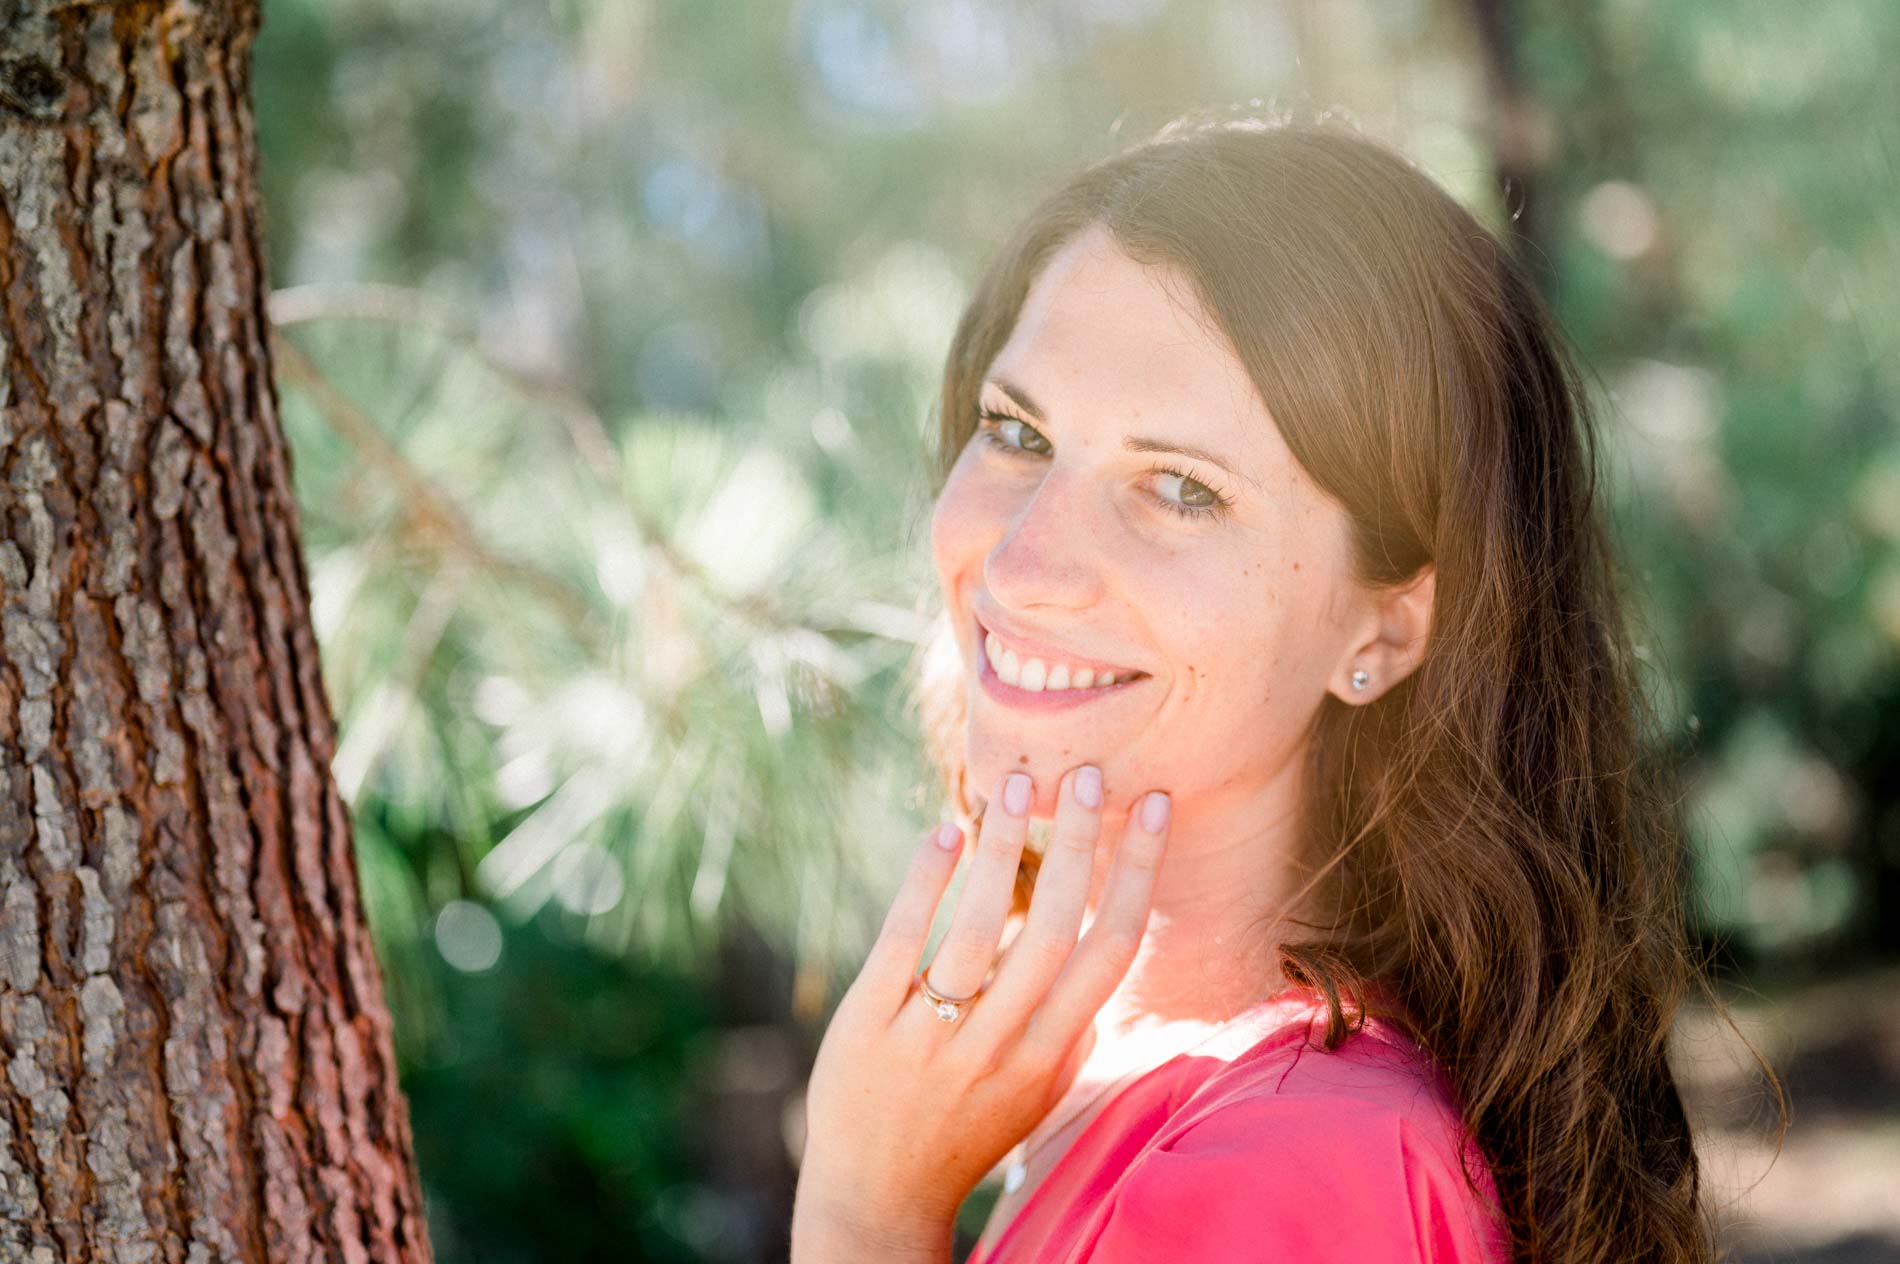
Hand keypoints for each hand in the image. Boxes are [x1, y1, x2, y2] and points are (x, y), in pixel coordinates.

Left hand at [790, 765, 1173, 1261]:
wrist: (876, 1198)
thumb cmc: (964, 1133)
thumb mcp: (1035, 1096)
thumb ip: (1074, 1036)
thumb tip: (1107, 963)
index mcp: (1049, 1058)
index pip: (1108, 953)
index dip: (1136, 874)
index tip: (1152, 807)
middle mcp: (996, 1047)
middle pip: (1052, 933)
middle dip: (1078, 846)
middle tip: (1089, 773)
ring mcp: (929, 1036)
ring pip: (978, 932)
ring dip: (1002, 852)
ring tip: (1016, 787)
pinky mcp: (866, 1024)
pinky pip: (901, 941)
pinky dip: (925, 882)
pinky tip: (944, 830)